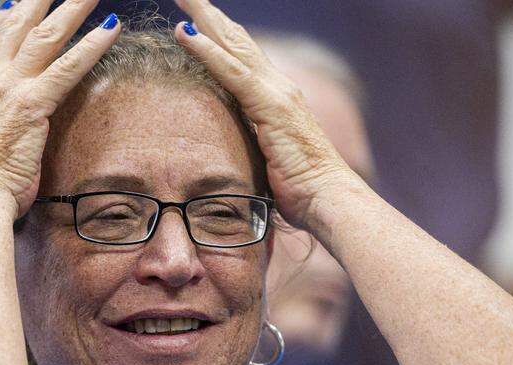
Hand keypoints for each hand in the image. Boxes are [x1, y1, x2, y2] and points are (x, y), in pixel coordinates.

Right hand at [0, 0, 119, 217]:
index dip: (0, 22)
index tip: (14, 4)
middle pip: (16, 29)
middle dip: (39, 2)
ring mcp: (7, 88)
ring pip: (45, 37)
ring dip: (72, 9)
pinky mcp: (32, 104)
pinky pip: (68, 68)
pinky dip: (92, 45)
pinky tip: (112, 28)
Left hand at [171, 0, 362, 229]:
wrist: (326, 198)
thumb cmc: (301, 190)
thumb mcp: (268, 160)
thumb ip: (252, 144)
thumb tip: (231, 149)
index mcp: (276, 97)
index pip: (242, 55)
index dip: (218, 34)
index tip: (194, 16)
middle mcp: (278, 86)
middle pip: (237, 39)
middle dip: (209, 14)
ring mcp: (275, 92)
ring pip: (233, 44)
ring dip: (204, 18)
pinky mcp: (269, 105)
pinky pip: (231, 71)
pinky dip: (206, 50)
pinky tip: (185, 32)